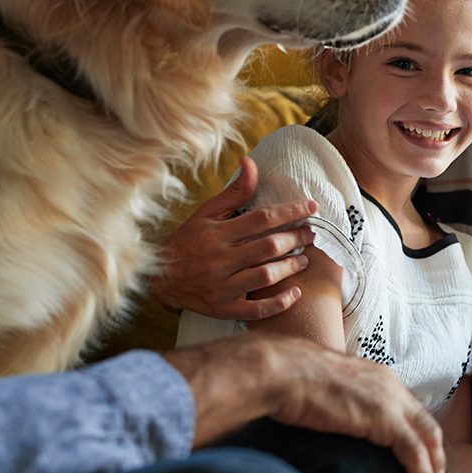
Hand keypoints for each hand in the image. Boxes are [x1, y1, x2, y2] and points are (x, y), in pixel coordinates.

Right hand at [152, 156, 317, 319]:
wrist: (160, 278)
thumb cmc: (189, 240)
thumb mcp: (207, 213)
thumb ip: (235, 192)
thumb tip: (251, 162)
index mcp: (217, 233)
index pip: (261, 218)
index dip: (290, 211)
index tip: (311, 207)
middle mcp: (219, 259)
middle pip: (267, 247)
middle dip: (295, 238)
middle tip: (311, 234)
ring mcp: (222, 287)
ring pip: (265, 276)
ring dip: (290, 267)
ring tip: (304, 259)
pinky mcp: (223, 309)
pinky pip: (256, 310)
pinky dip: (279, 303)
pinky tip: (296, 293)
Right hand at [164, 330, 444, 472]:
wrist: (277, 372)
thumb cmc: (281, 381)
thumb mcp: (316, 391)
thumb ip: (331, 406)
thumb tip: (321, 425)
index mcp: (376, 378)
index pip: (409, 413)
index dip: (417, 441)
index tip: (415, 468)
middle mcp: (390, 386)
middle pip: (427, 428)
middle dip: (434, 461)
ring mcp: (390, 402)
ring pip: (428, 444)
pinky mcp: (385, 420)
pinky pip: (416, 456)